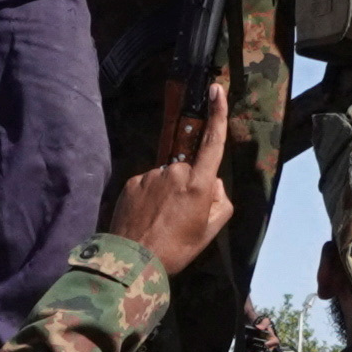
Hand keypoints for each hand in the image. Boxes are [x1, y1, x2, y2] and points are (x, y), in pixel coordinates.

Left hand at [104, 75, 239, 272]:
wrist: (131, 261)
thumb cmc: (176, 250)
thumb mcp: (209, 232)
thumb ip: (220, 201)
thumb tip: (213, 183)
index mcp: (197, 184)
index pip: (212, 142)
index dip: (218, 114)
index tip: (217, 90)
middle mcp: (174, 172)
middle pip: (189, 170)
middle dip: (189, 186)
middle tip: (181, 218)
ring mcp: (151, 175)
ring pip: (167, 178)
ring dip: (167, 193)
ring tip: (160, 221)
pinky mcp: (132, 182)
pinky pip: (148, 184)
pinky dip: (150, 197)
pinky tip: (146, 218)